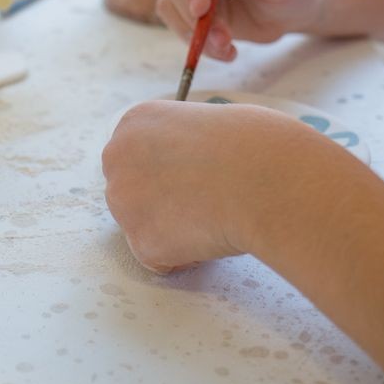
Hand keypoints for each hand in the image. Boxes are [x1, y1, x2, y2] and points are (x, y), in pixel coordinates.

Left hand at [102, 98, 340, 272]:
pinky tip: (212, 236)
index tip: (193, 178)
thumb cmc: (254, 146)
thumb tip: (189, 166)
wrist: (266, 178)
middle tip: (203, 203)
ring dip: (174, 231)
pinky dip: (186, 258)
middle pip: (131, 193)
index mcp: (135, 123)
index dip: (169, 173)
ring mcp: (124, 202)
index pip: (137, 157)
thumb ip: (183, 144)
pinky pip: (161, 261)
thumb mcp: (208, 123)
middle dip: (162, 204)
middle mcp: (117, 158)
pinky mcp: (141, 242)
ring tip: (213, 217)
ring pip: (144, 228)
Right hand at [154, 0, 330, 58]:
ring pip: (173, 6)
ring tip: (227, 48)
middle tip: (222, 40)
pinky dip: (197, 42)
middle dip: (194, 16)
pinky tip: (225, 50)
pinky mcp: (190, 5)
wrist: (294, 4)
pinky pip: (180, 25)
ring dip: (194, 33)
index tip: (201, 10)